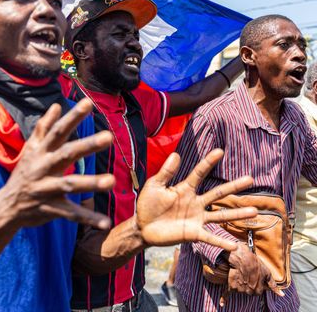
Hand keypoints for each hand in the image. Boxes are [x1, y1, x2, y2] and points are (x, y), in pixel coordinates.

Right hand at [0, 98, 114, 228]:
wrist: (6, 206)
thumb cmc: (24, 172)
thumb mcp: (31, 148)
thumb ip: (45, 126)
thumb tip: (57, 105)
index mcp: (41, 152)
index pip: (58, 131)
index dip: (72, 117)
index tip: (88, 103)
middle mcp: (43, 168)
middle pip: (66, 154)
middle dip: (86, 145)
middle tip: (108, 136)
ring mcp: (47, 189)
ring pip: (70, 185)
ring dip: (90, 183)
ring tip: (111, 181)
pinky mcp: (50, 209)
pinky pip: (71, 214)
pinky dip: (88, 218)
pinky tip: (106, 222)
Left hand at [136, 149, 256, 250]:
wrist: (142, 226)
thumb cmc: (148, 204)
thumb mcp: (155, 185)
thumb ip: (166, 172)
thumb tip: (176, 154)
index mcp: (185, 189)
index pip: (199, 173)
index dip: (208, 162)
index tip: (220, 151)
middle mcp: (195, 202)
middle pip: (217, 193)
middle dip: (234, 186)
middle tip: (250, 179)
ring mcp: (196, 218)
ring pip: (220, 215)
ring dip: (237, 214)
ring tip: (254, 211)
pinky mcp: (193, 233)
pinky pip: (210, 237)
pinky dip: (221, 241)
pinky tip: (235, 246)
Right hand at [219, 243, 283, 306]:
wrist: (240, 256)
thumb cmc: (255, 263)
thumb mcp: (267, 272)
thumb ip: (273, 285)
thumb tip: (282, 295)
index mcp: (258, 290)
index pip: (259, 291)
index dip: (257, 283)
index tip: (255, 276)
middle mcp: (249, 292)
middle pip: (249, 291)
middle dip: (249, 285)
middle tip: (248, 274)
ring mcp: (239, 290)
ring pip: (240, 291)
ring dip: (240, 286)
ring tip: (241, 274)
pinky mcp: (231, 286)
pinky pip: (226, 294)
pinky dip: (224, 299)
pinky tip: (222, 304)